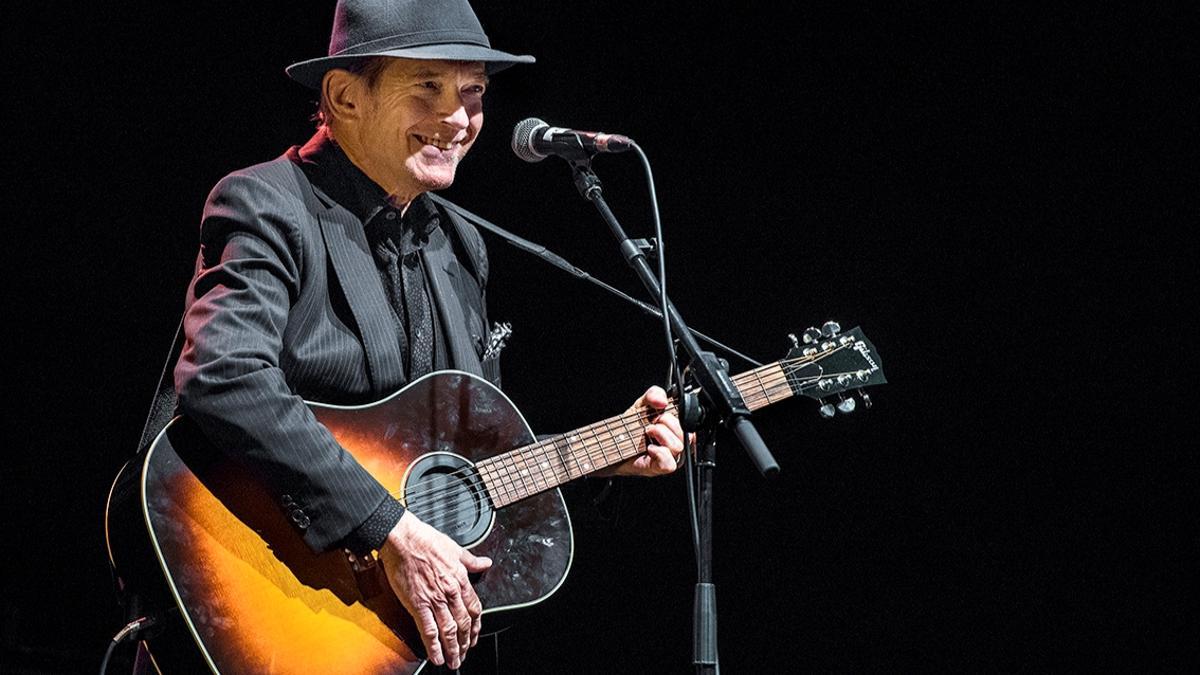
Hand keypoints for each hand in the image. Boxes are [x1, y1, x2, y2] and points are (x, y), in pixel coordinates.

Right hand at [377, 511, 491, 668]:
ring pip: (449, 630)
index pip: (473, 608)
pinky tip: (436, 656)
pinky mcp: (417, 604)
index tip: (474, 634)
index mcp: (460, 579)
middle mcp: (450, 592)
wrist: (403, 538)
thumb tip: (485, 563)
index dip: (475, 625)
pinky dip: (433, 646)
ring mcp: (434, 600)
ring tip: (454, 661)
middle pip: (463, 624)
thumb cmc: (426, 540)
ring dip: (453, 649)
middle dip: (465, 642)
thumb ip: (471, 560)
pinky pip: (428, 630)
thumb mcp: (455, 548)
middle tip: (465, 653)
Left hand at [598, 385, 687, 476]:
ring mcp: (669, 457)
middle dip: (667, 423)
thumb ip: (654, 394)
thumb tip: (662, 400)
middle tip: (652, 423)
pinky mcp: (658, 468)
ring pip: (678, 447)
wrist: (614, 441)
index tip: (661, 411)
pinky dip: (659, 453)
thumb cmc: (632, 425)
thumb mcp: (643, 403)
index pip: (690, 422)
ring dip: (661, 435)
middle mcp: (676, 443)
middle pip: (686, 435)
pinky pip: (669, 464)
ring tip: (648, 432)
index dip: (676, 415)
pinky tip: (649, 447)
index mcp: (677, 428)